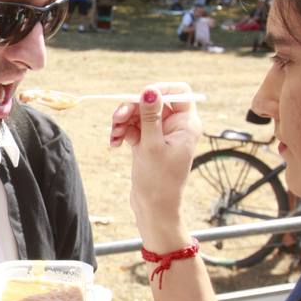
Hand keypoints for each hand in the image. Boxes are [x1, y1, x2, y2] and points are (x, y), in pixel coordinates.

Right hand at [108, 83, 201, 245]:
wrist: (154, 210)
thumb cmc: (159, 181)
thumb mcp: (152, 146)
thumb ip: (150, 116)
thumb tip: (149, 91)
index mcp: (186, 124)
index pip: (178, 93)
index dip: (159, 90)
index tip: (140, 97)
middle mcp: (175, 126)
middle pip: (152, 102)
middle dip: (132, 108)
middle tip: (117, 118)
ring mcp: (159, 134)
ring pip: (138, 114)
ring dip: (122, 121)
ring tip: (113, 135)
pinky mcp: (146, 143)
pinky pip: (132, 127)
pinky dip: (121, 132)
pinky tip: (114, 144)